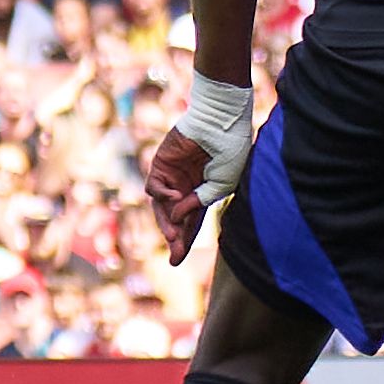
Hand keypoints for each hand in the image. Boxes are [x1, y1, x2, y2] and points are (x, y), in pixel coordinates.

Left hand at [149, 76, 254, 263]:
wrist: (220, 121)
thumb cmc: (229, 149)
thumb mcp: (223, 182)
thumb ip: (200, 201)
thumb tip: (176, 217)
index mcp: (204, 191)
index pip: (191, 221)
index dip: (184, 241)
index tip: (175, 262)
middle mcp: (185, 186)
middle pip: (173, 218)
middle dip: (174, 238)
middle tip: (174, 257)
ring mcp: (171, 176)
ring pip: (160, 207)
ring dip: (166, 222)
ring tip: (173, 236)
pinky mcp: (160, 165)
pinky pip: (154, 188)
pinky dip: (162, 196)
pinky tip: (176, 199)